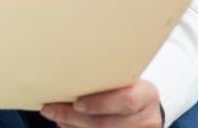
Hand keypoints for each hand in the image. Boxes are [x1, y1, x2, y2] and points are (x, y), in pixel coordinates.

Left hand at [40, 79, 161, 127]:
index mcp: (147, 95)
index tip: (77, 103)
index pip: (127, 100)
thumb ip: (105, 77)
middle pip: (106, 123)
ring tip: (54, 115)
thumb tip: (66, 75)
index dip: (100, 104)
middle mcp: (147, 118)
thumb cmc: (128, 87)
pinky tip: (66, 124)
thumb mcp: (125, 78)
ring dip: (72, 126)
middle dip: (74, 118)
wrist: (144, 108)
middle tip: (50, 109)